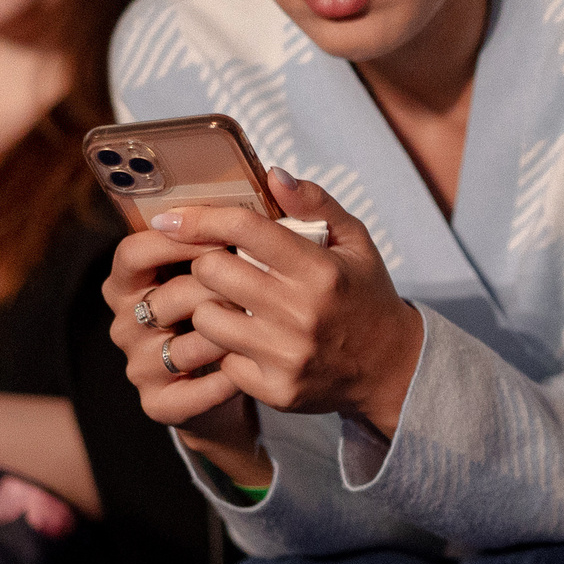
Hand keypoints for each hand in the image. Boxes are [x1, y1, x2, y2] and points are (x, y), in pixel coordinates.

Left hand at [101, 168, 423, 433]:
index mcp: (320, 270)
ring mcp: (288, 354)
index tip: (170, 219)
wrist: (392, 368)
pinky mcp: (277, 388)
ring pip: (207, 318)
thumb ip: (315, 204)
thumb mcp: (355, 242)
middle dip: (206, 262)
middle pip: (213, 271)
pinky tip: (250, 341)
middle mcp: (302, 313)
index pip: (245, 230)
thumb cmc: (366, 296)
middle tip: (218, 266)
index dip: (200, 218)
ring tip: (232, 304)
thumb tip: (273, 175)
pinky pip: (223, 360)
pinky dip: (229, 348)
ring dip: (211, 307)